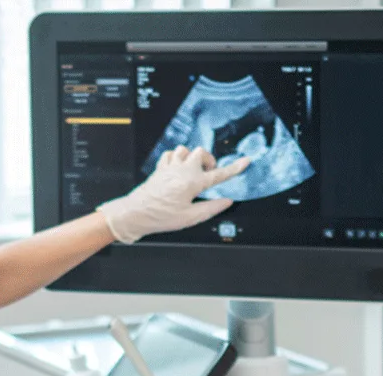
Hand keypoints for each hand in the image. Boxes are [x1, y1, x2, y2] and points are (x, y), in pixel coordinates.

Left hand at [97, 145, 250, 243]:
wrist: (135, 213)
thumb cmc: (161, 217)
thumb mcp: (190, 218)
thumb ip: (211, 208)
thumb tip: (227, 201)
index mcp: (193, 182)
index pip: (219, 174)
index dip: (235, 168)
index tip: (246, 161)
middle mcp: (182, 170)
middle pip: (201, 153)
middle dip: (209, 162)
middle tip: (208, 176)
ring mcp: (170, 167)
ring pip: (186, 150)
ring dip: (192, 158)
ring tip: (193, 172)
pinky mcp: (160, 168)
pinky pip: (171, 154)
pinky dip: (178, 158)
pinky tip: (178, 169)